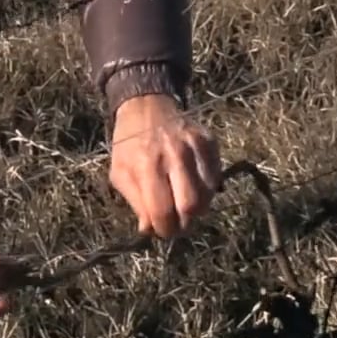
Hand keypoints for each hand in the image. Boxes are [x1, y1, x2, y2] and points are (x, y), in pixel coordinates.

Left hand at [108, 94, 222, 238]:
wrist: (146, 106)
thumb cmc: (129, 144)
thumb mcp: (120, 173)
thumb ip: (135, 202)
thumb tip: (150, 229)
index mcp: (147, 165)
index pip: (163, 211)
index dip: (164, 230)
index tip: (162, 232)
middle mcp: (174, 155)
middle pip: (191, 206)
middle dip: (184, 223)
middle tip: (177, 224)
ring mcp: (195, 147)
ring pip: (208, 194)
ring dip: (197, 209)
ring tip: (183, 205)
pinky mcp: (209, 141)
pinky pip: (216, 177)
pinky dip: (207, 189)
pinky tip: (193, 187)